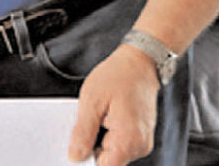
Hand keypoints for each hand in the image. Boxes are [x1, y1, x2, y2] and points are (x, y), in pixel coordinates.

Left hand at [68, 45, 159, 164]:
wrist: (140, 62)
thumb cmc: (117, 76)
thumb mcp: (92, 102)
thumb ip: (83, 133)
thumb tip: (75, 157)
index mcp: (128, 141)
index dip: (87, 159)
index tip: (76, 146)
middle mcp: (140, 146)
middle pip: (108, 160)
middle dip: (92, 145)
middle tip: (88, 120)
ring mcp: (142, 141)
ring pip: (113, 151)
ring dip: (100, 138)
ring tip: (100, 113)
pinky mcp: (141, 134)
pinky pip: (120, 142)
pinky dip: (108, 132)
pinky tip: (106, 114)